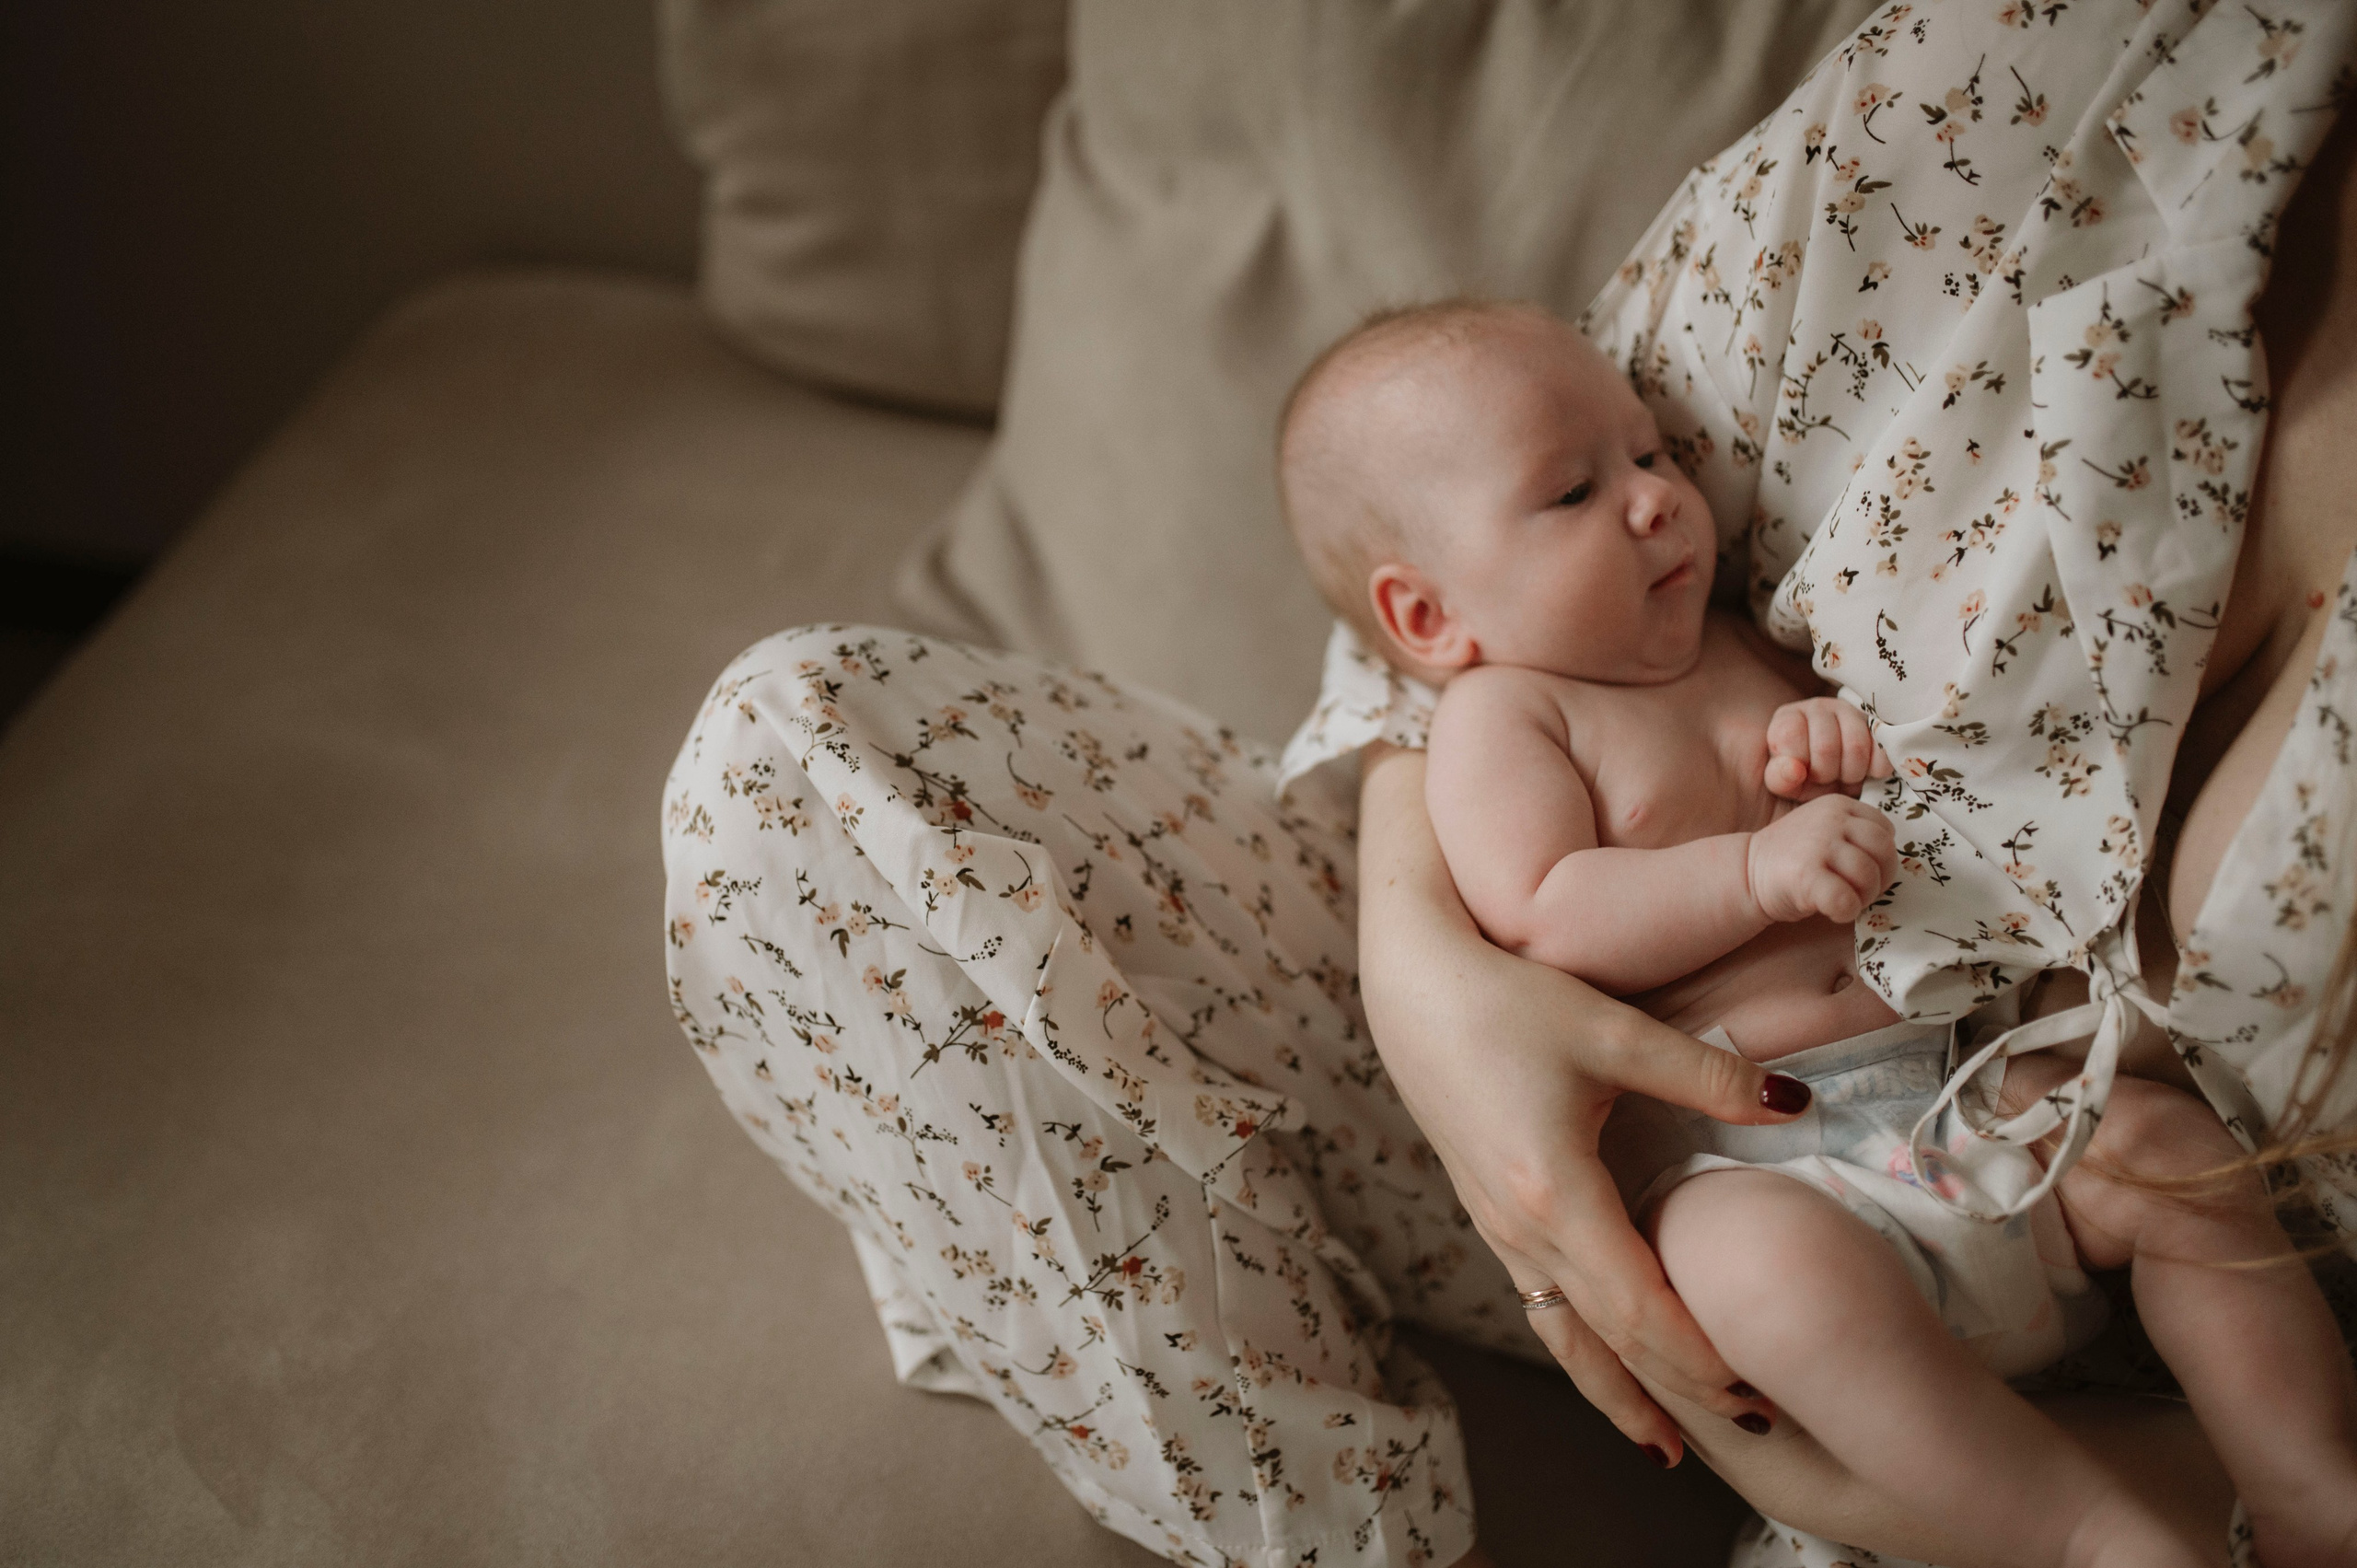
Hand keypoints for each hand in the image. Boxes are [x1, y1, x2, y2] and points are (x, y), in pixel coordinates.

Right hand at [1357, 744, 1809, 1462]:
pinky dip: (1581, 1349)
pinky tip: (1602, 1361)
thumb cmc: (1506, 1000)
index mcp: (1555, 1194)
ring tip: (1665, 1442)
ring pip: (1563, 1334)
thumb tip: (1795, 1103)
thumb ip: (1707, 1074)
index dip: (1695, 1358)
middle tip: (1749, 1427)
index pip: (1637, 1308)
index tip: (1754, 1389)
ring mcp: (1498, 1226)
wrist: (1411, 984)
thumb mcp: (1612, 1031)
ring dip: (1618, 1389)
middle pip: (1606, 1338)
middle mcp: (1521, 1228)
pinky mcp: (1489, 1213)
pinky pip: (1540, 1304)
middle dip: (1675, 1390)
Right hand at [1746, 795, 1898, 923]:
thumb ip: (1856, 835)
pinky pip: (1846, 900)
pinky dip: (1846, 912)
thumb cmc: (1793, 860)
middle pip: (1884, 850)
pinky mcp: (1806, 874)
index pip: (1885, 830)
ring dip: (1864, 897)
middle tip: (1862, 892)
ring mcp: (1818, 844)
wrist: (1746, 874)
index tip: (1864, 871)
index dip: (1882, 857)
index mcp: (1838, 805)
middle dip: (1881, 878)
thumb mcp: (1826, 832)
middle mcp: (1830, 819)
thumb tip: (1892, 859)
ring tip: (1846, 901)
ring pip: (1868, 876)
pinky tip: (1832, 911)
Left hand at [1765, 696, 1888, 799]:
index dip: (1798, 764)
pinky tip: (1865, 772)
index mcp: (1787, 719)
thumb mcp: (1782, 783)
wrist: (1835, 778)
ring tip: (1843, 776)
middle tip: (1825, 779)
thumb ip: (1779, 777)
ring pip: (1857, 747)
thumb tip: (1795, 770)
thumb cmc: (1802, 779)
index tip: (1801, 773)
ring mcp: (1850, 711)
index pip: (1791, 735)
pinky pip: (1883, 749)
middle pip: (1826, 746)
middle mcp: (1817, 708)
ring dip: (1851, 773)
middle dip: (1825, 774)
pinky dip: (1876, 769)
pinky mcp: (1877, 723)